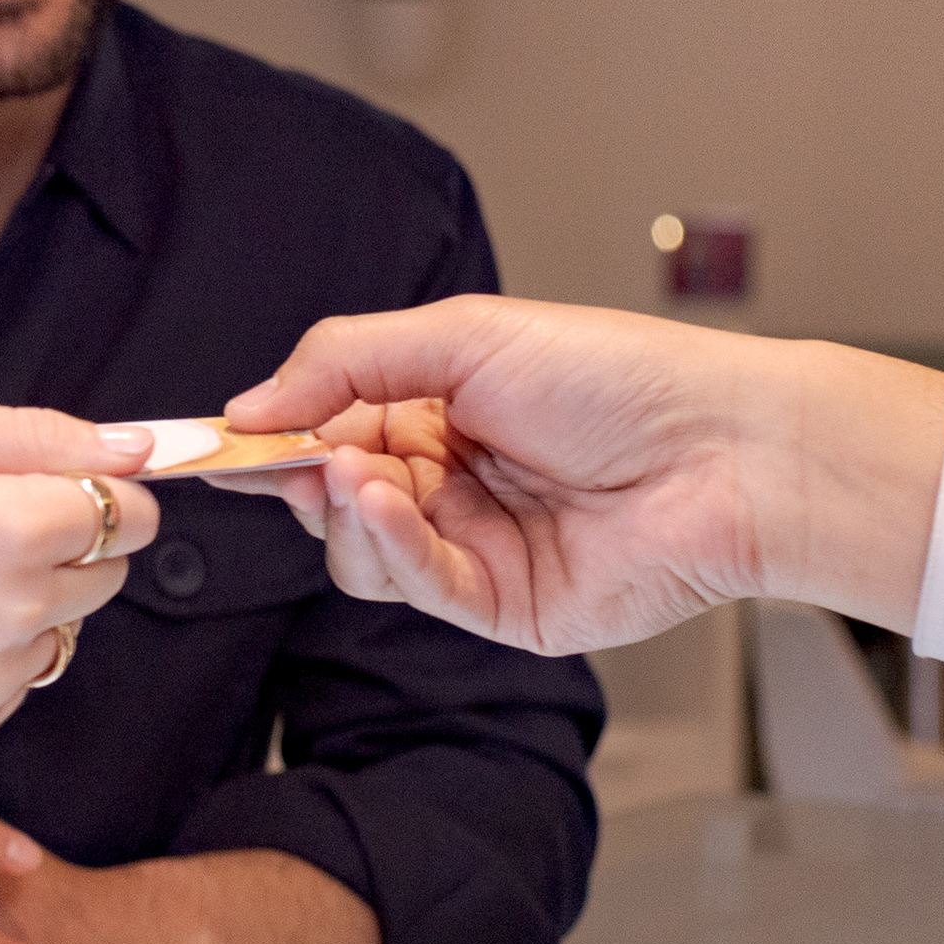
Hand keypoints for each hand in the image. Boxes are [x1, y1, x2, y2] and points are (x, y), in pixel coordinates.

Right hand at [0, 398, 159, 754]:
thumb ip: (34, 435)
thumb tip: (142, 446)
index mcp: (12, 528)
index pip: (130, 509)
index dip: (91, 488)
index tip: (33, 485)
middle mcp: (17, 614)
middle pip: (109, 572)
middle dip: (61, 544)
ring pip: (63, 629)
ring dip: (24, 603)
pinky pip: (14, 680)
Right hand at [205, 295, 943, 655]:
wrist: (725, 451)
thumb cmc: (622, 378)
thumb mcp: (466, 335)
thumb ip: (345, 361)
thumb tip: (250, 404)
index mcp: (441, 412)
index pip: (330, 429)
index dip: (275, 436)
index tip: (218, 439)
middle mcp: (453, 483)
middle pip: (333, 499)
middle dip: (306, 476)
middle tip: (287, 456)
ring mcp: (476, 550)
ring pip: (362, 555)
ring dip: (349, 513)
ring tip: (360, 472)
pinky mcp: (503, 608)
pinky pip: (418, 588)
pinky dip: (391, 547)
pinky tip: (385, 503)